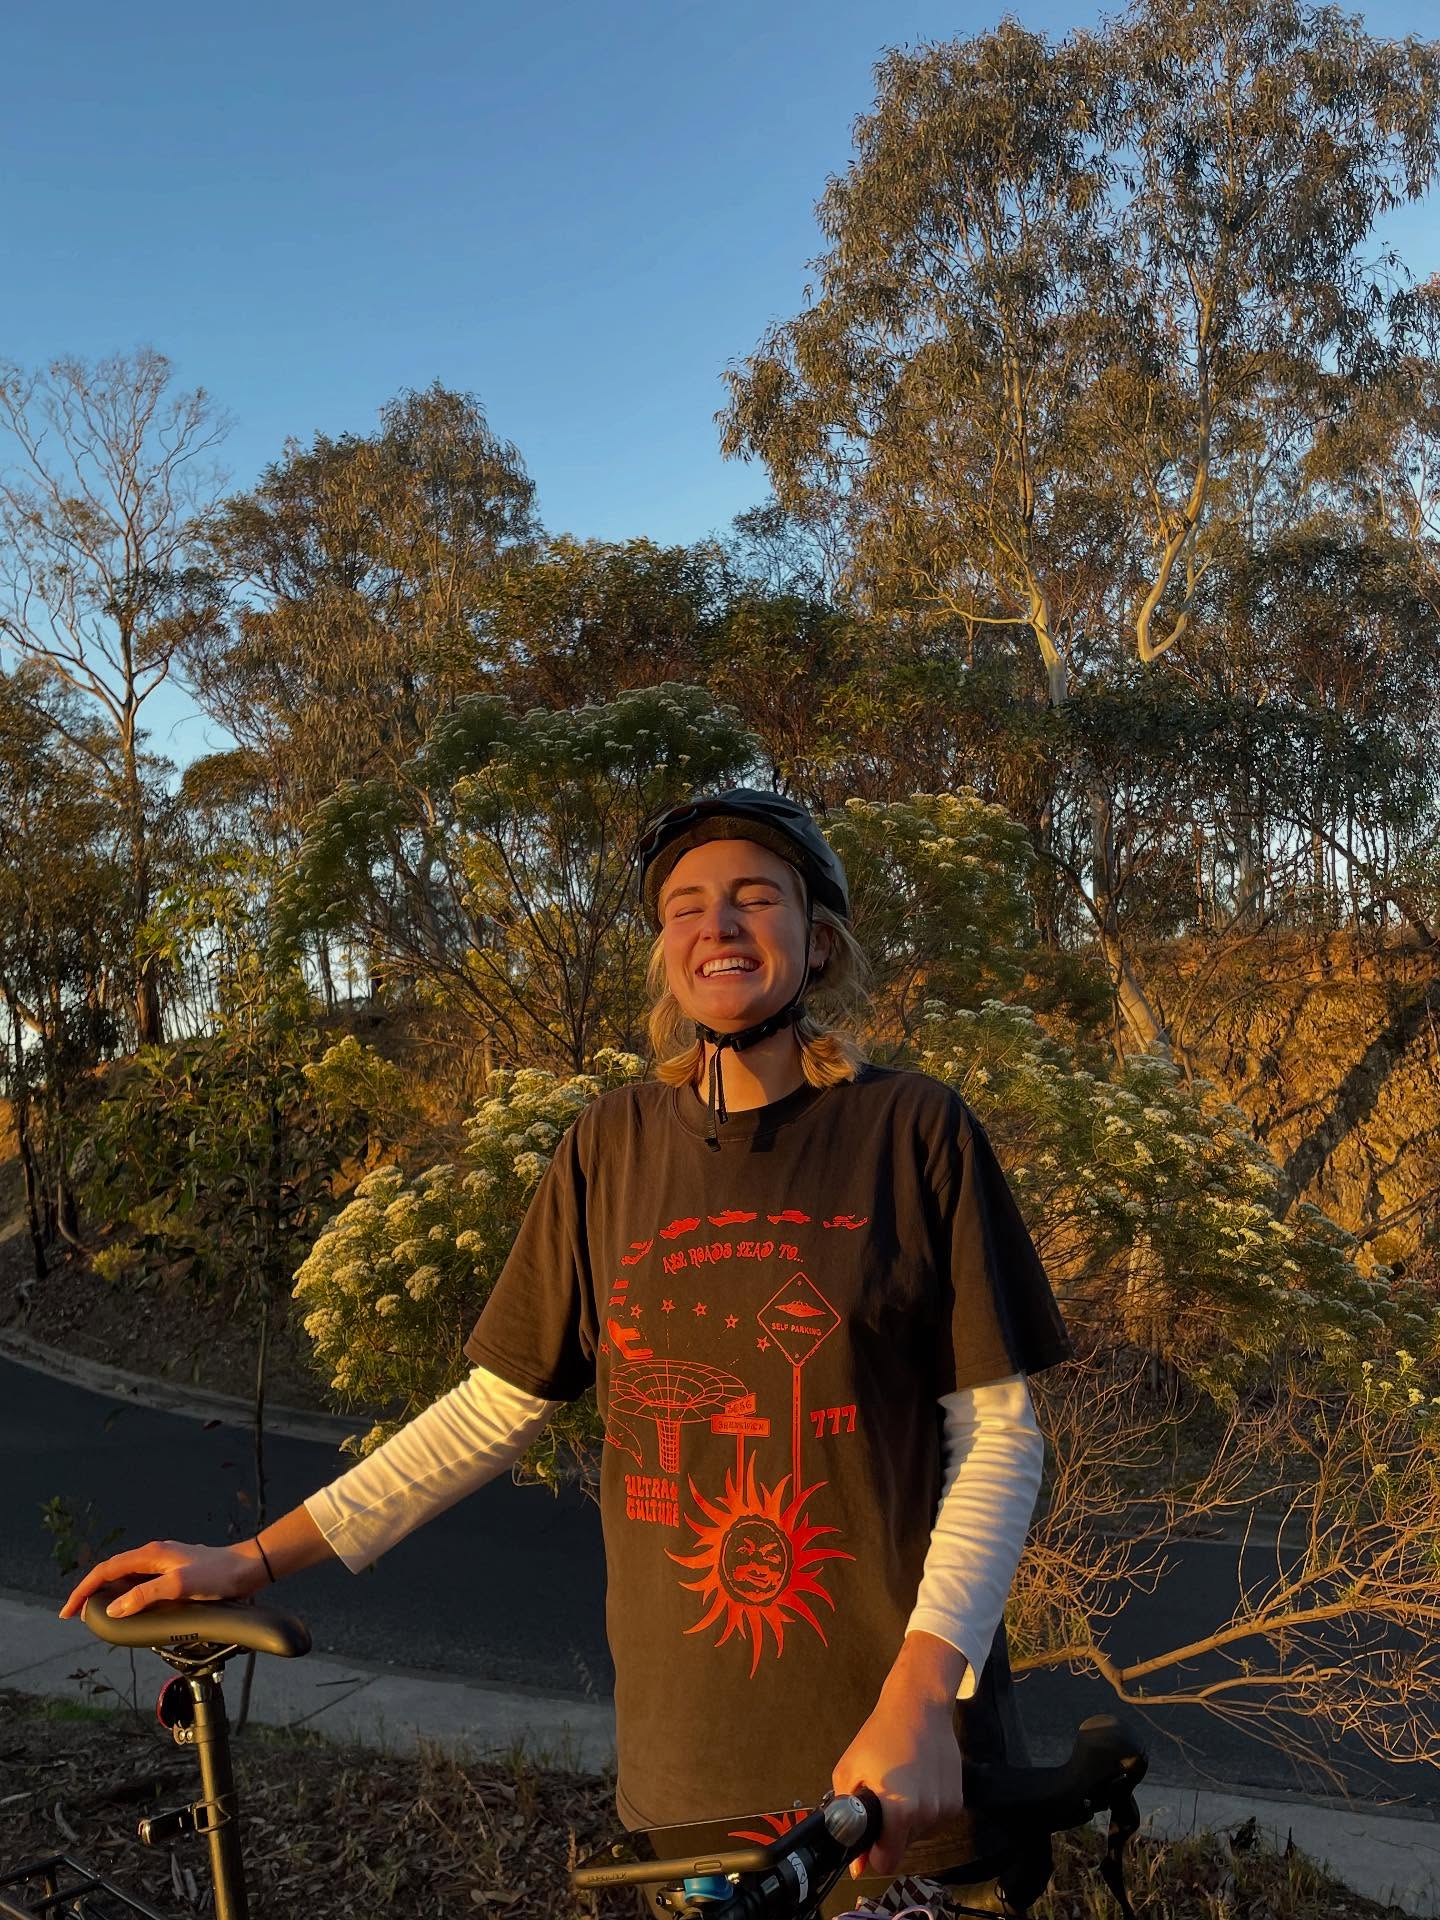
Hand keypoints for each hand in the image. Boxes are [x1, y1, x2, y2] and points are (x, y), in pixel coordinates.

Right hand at [58, 1539, 267, 1619]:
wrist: (248, 1569)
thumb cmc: (218, 1574)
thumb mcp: (179, 1585)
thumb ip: (145, 1595)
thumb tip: (114, 1608)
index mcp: (151, 1554)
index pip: (106, 1569)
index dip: (84, 1589)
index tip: (69, 1611)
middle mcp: (155, 1555)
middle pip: (113, 1572)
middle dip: (92, 1592)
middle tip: (79, 1616)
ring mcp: (164, 1564)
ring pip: (127, 1578)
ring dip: (109, 1595)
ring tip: (98, 1615)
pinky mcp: (174, 1573)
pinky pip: (142, 1584)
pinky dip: (128, 1596)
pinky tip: (129, 1610)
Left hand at [831, 1635, 967, 1880]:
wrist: (918, 1708)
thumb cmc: (879, 1736)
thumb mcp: (849, 1770)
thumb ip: (845, 1818)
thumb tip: (855, 1863)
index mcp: (900, 1811)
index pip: (887, 1862)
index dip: (874, 1854)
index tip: (869, 1836)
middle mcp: (927, 1815)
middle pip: (903, 1847)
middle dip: (890, 1832)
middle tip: (883, 1799)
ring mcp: (945, 1810)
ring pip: (919, 1834)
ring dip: (908, 1821)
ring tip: (902, 1786)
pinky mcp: (957, 1802)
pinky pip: (935, 1821)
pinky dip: (925, 1811)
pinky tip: (918, 1783)